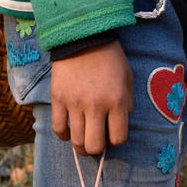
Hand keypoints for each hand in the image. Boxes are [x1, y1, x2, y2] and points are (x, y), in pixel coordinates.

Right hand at [51, 40, 131, 155]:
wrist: (83, 36)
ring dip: (81, 146)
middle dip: (97, 150)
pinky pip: (58, 128)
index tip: (113, 134)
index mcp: (116, 101)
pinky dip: (64, 135)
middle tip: (96, 142)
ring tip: (83, 140)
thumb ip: (126, 105)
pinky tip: (69, 131)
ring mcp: (74, 103)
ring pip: (76, 141)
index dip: (116, 140)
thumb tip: (118, 127)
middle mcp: (96, 106)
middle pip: (94, 146)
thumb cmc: (110, 59)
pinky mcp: (58, 99)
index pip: (118, 138)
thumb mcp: (128, 79)